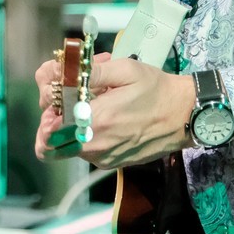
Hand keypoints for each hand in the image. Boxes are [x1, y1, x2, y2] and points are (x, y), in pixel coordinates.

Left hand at [34, 53, 195, 168]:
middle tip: (74, 98)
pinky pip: (85, 151)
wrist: (185, 115)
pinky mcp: (110, 164)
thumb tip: (58, 73)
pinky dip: (88, 134)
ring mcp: (102, 158)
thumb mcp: (124, 70)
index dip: (48, 111)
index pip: (48, 129)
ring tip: (95, 103)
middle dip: (55, 119)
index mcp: (96, 121)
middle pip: (51, 142)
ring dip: (73, 126)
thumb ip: (88, 73)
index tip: (58, 96)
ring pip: (67, 147)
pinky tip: (106, 115)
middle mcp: (95, 146)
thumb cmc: (156, 89)